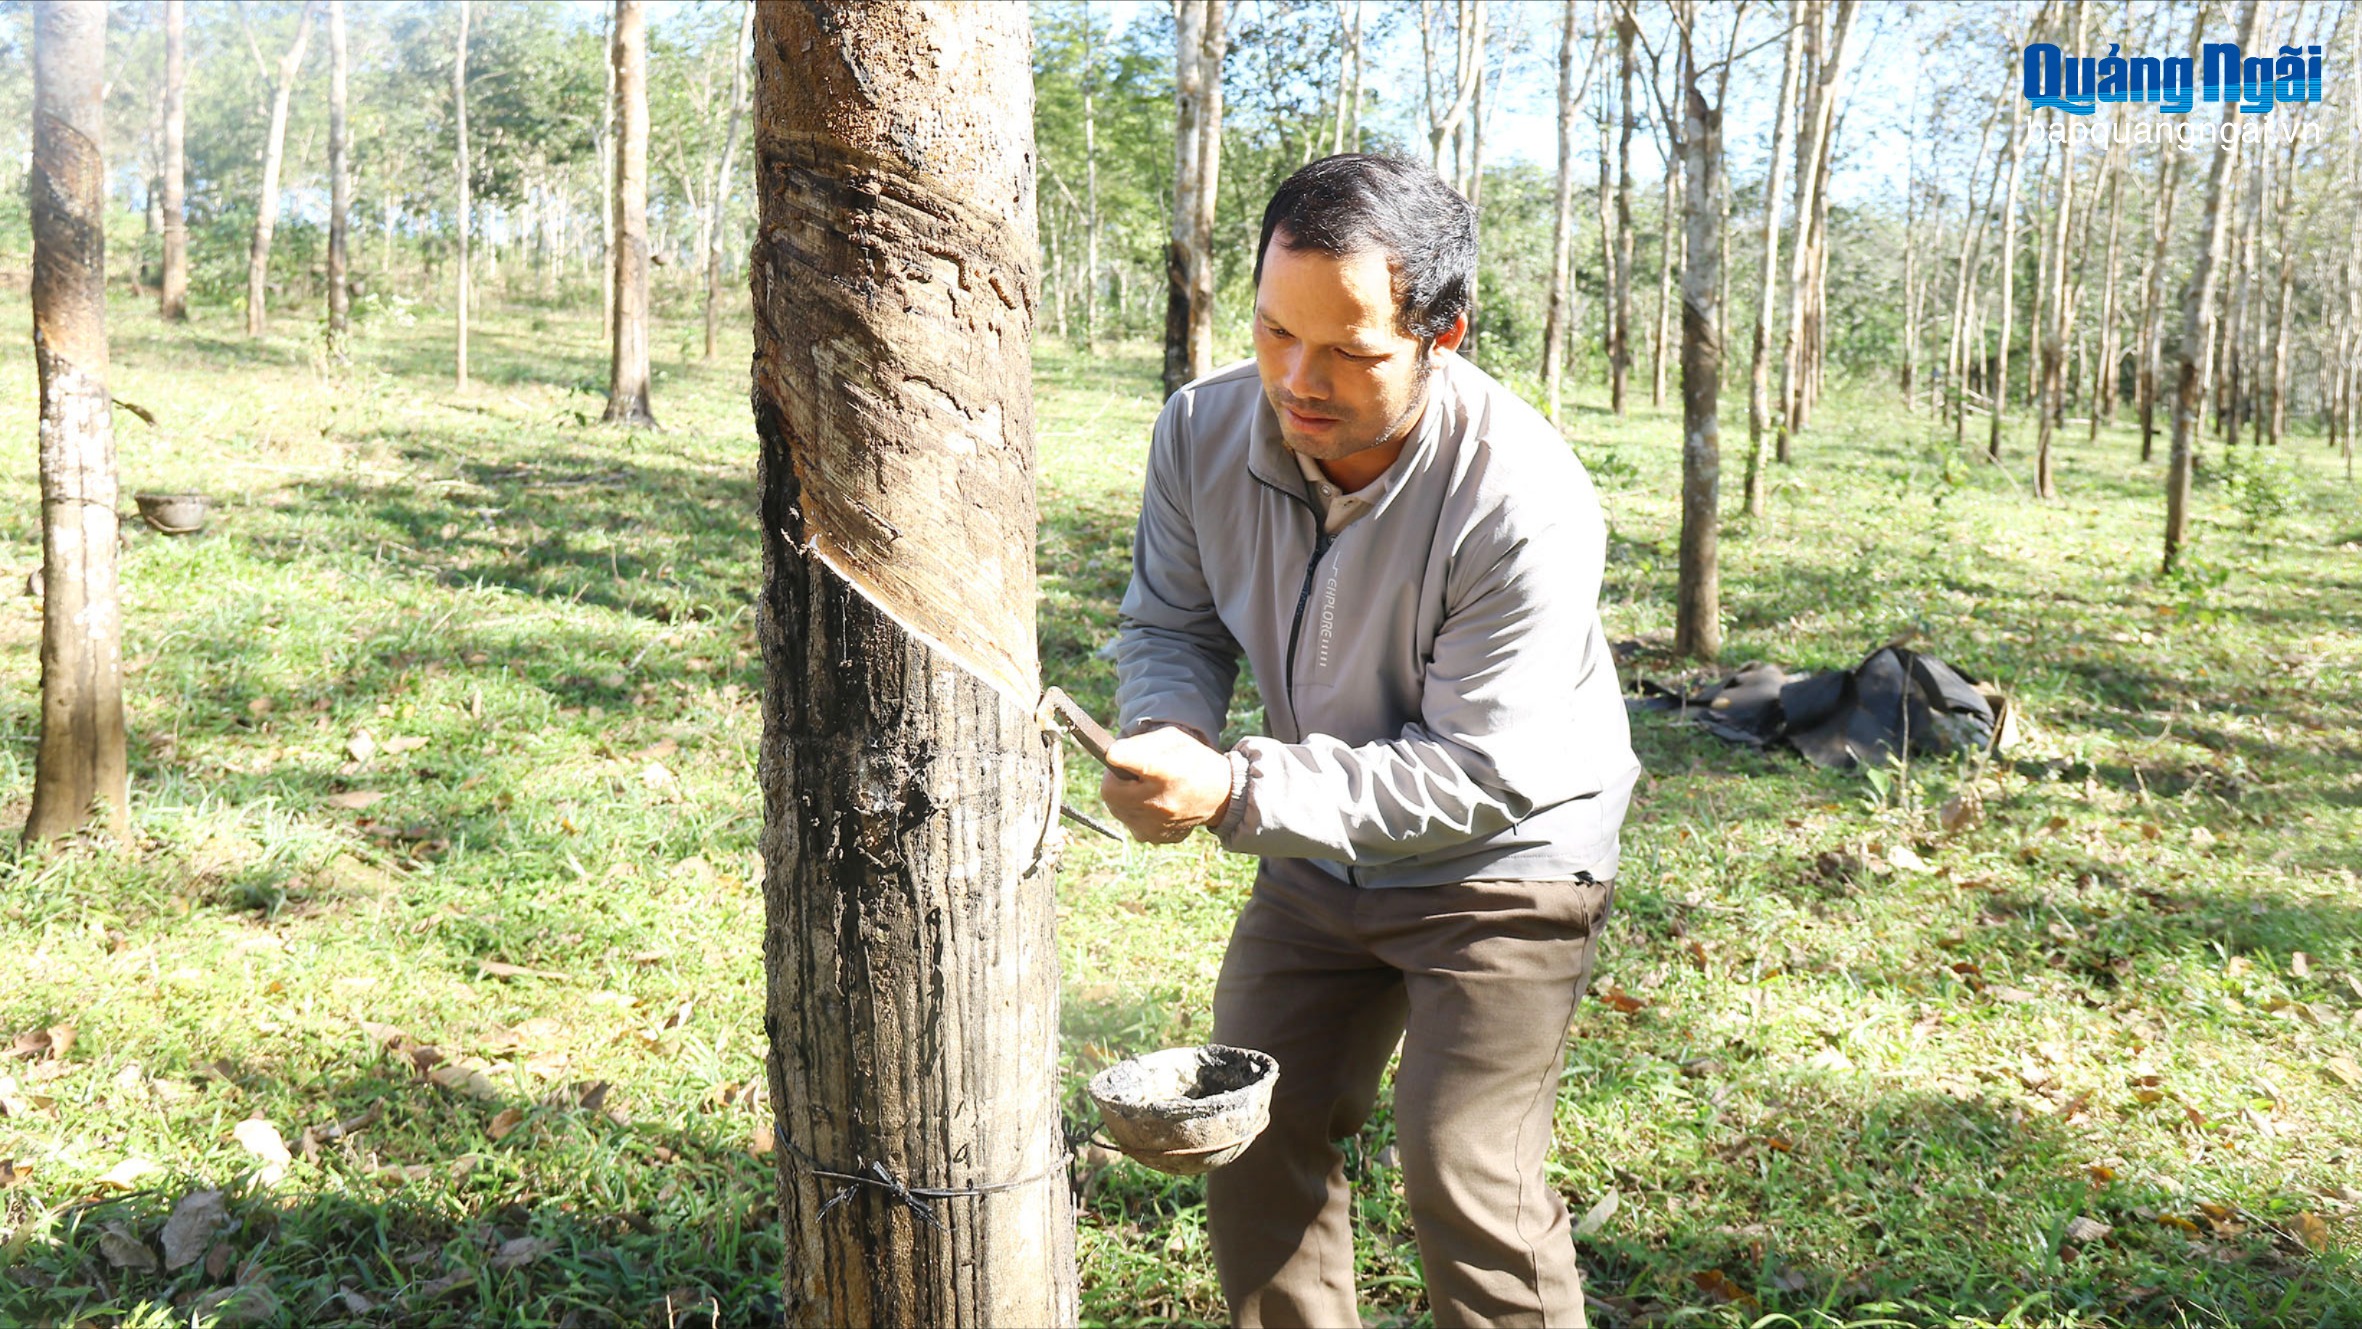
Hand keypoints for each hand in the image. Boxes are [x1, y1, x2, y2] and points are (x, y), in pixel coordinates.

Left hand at [1100, 726, 1232, 844]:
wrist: (1219, 796)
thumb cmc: (1192, 761)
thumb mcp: (1173, 739)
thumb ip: (1141, 742)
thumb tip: (1111, 755)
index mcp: (1169, 772)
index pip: (1140, 764)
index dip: (1122, 757)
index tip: (1111, 753)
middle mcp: (1161, 803)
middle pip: (1110, 790)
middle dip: (1115, 778)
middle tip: (1133, 772)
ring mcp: (1156, 825)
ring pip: (1115, 807)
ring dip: (1123, 795)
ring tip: (1147, 787)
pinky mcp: (1154, 837)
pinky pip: (1128, 820)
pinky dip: (1134, 810)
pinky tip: (1153, 802)